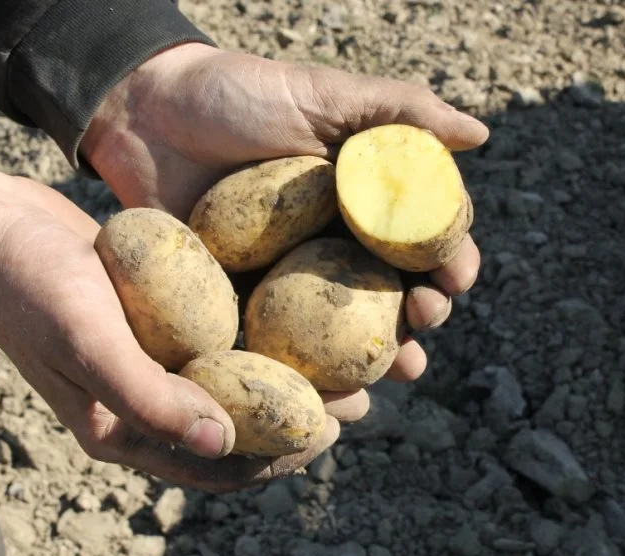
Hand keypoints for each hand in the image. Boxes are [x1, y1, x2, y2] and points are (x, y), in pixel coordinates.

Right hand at [0, 113, 339, 491]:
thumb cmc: (30, 286)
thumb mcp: (88, 341)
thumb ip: (149, 397)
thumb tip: (222, 447)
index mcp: (123, 433)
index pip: (217, 468)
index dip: (278, 456)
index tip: (331, 428)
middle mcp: (141, 407)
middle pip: (236, 432)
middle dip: (296, 421)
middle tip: (357, 395)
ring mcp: (149, 365)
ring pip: (234, 388)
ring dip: (286, 381)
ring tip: (341, 361)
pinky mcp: (155, 324)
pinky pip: (218, 343)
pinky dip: (258, 340)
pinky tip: (297, 314)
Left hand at [81, 42, 489, 413]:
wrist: (144, 112)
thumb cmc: (237, 93)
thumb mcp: (322, 93)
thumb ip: (398, 109)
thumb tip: (480, 134)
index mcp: (365, 200)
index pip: (423, 237)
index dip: (450, 259)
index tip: (456, 277)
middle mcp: (337, 245)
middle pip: (395, 293)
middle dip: (423, 316)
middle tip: (423, 322)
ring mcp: (291, 280)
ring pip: (346, 332)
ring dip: (381, 357)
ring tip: (397, 371)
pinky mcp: (244, 305)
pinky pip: (283, 350)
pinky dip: (310, 377)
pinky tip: (330, 394)